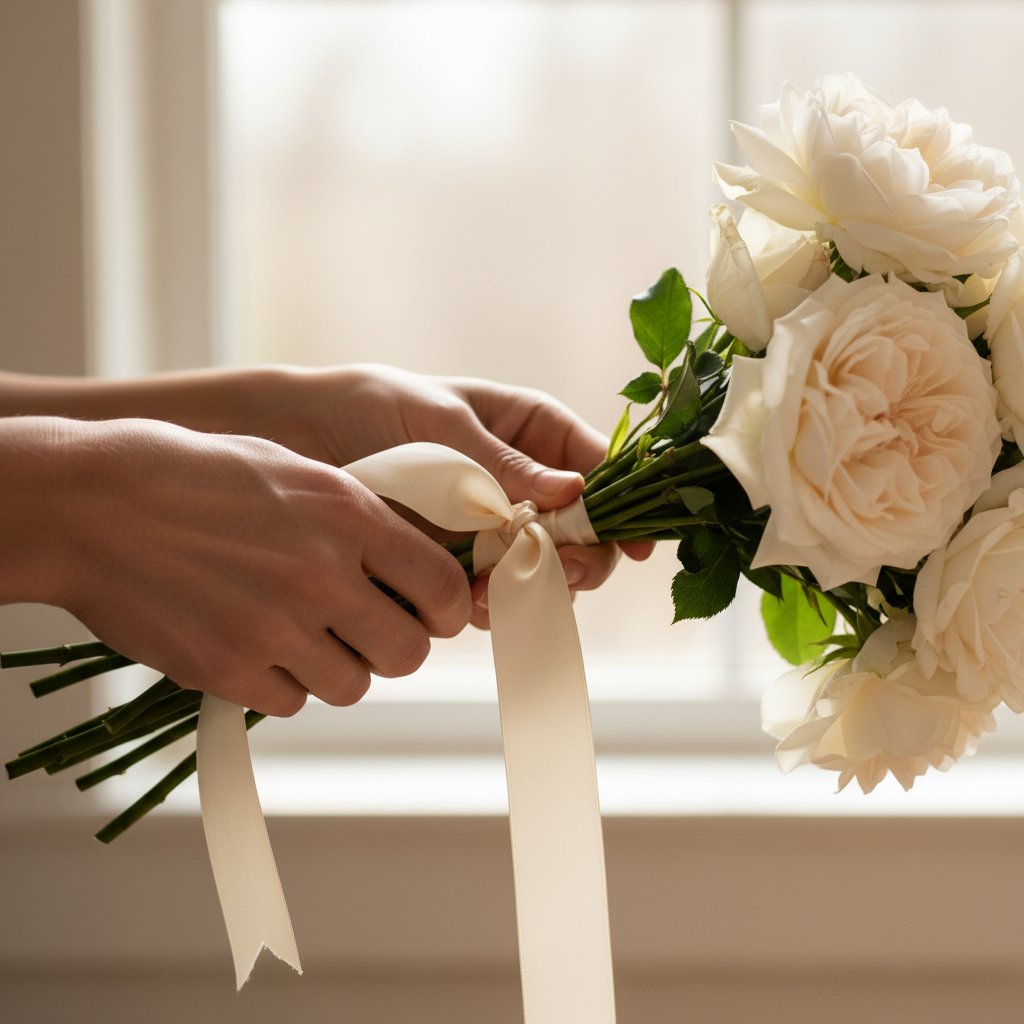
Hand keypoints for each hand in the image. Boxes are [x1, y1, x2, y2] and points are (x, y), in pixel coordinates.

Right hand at [7, 417, 470, 714]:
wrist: (96, 504)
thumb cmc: (198, 476)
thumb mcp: (297, 470)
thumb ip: (361, 517)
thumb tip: (411, 562)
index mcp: (349, 516)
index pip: (443, 586)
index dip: (448, 608)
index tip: (433, 612)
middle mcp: (322, 576)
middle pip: (408, 652)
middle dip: (396, 646)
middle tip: (372, 632)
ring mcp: (274, 628)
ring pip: (353, 686)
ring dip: (340, 669)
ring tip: (307, 637)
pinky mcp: (227, 669)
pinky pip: (290, 702)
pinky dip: (284, 684)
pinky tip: (258, 647)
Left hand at [262, 365, 654, 625]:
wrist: (296, 440)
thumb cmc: (374, 406)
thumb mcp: (442, 423)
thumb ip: (504, 464)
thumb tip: (573, 495)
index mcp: (530, 430)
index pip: (597, 468)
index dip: (621, 504)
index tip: (634, 542)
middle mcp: (520, 482)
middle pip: (581, 530)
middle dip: (580, 555)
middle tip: (560, 569)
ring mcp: (490, 527)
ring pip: (543, 569)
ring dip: (536, 585)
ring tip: (504, 586)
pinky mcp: (455, 563)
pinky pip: (495, 592)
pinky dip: (495, 602)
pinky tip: (477, 601)